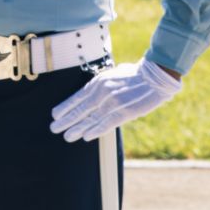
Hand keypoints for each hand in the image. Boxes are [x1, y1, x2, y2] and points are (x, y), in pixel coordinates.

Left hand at [48, 58, 181, 141]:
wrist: (155, 75)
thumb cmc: (136, 73)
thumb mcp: (114, 73)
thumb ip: (102, 84)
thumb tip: (93, 91)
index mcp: (99, 81)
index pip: (77, 97)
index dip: (65, 107)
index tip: (55, 114)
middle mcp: (103, 92)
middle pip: (80, 109)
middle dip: (66, 120)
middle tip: (54, 128)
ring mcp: (113, 103)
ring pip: (91, 119)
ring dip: (78, 128)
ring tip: (67, 136)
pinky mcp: (124, 112)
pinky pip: (106, 124)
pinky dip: (95, 130)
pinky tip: (86, 136)